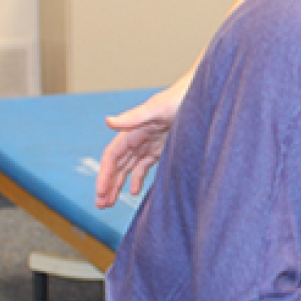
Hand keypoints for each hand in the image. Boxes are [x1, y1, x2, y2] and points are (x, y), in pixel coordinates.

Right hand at [94, 76, 189, 206]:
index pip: (112, 156)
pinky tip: (134, 192)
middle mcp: (137, 138)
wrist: (200, 95)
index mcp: (132, 130)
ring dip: (118, 184)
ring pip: (128, 168)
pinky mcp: (160, 148)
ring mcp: (148, 144)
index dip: (105, 174)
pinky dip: (137, 179)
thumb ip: (132, 117)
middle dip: (108, 184)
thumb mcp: (156, 109)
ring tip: (110, 202)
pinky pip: (144, 166)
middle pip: (117, 165)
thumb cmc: (179, 98)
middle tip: (100, 205)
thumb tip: (108, 121)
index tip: (100, 192)